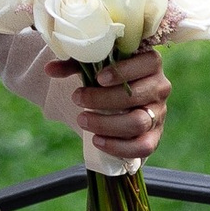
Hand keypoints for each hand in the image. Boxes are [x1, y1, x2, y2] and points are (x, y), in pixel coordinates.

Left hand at [74, 46, 168, 163]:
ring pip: (137, 122)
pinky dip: (118, 146)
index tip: (98, 78)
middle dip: (102, 100)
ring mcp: (159, 113)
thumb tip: (49, 69)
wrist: (117, 101)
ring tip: (82, 120)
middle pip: (135, 96)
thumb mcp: (93, 66)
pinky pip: (143, 147)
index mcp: (151, 63)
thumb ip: (73, 65)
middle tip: (77, 98)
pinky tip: (97, 140)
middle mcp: (160, 88)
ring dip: (105, 124)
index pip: (147, 63)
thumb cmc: (106, 78)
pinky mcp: (154, 136)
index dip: (124, 72)